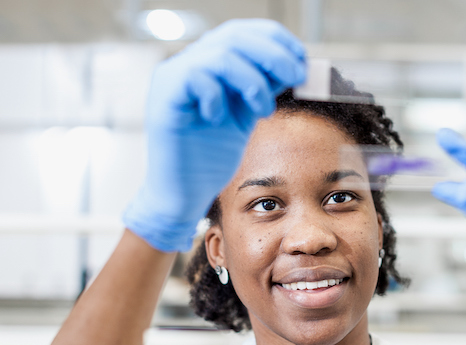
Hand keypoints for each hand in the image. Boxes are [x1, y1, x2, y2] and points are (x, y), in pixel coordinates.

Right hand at [123, 19, 305, 251]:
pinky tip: (220, 119)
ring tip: (262, 110)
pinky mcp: (163, 98)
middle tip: (296, 77)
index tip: (301, 59)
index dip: (275, 39)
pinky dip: (219, 96)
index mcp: (207, 64)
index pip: (242, 32)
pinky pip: (196, 77)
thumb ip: (262, 87)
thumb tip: (295, 65)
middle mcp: (188, 63)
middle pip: (234, 37)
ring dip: (253, 81)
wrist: (185, 192)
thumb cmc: (211, 156)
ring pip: (220, 55)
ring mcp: (172, 78)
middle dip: (274, 55)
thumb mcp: (245, 114)